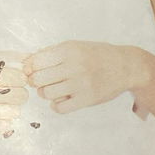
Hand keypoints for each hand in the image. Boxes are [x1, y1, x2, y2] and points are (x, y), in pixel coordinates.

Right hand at [0, 50, 30, 134]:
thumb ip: (7, 56)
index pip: (22, 79)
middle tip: (1, 88)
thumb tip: (30, 59)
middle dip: (15, 91)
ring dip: (10, 105)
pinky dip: (2, 119)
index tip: (7, 77)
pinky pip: (5, 126)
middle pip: (22, 96)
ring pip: (16, 112)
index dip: (17, 77)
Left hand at [24, 41, 146, 114]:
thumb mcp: (76, 46)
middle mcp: (74, 66)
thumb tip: (28, 61)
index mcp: (69, 50)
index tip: (31, 71)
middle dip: (36, 81)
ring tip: (54, 90)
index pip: (36, 62)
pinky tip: (63, 99)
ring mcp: (81, 84)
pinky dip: (57, 105)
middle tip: (42, 81)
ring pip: (47, 94)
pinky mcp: (87, 99)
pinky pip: (60, 108)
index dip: (29, 68)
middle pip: (38, 79)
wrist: (126, 66)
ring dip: (46, 93)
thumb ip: (53, 52)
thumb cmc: (99, 55)